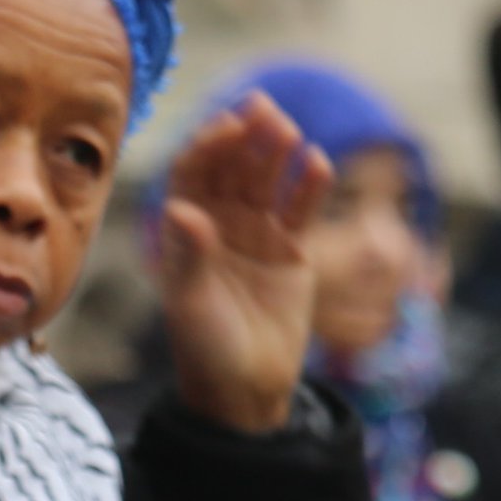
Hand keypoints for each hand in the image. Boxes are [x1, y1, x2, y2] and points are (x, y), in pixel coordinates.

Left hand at [160, 97, 333, 435]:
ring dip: (278, 152)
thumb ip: (189, 254)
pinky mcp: (292, 250)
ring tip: (289, 131)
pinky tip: (318, 163)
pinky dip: (310, 186)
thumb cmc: (205, 348)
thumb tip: (182, 209)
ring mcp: (257, 233)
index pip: (194, 172)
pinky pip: (301, 208)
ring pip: (268, 179)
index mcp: (185, 228)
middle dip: (246, 137)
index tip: (226, 127)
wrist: (245, 389)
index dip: (208, 146)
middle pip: (233, 167)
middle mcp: (219, 222)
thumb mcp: (191, 303)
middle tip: (264, 110)